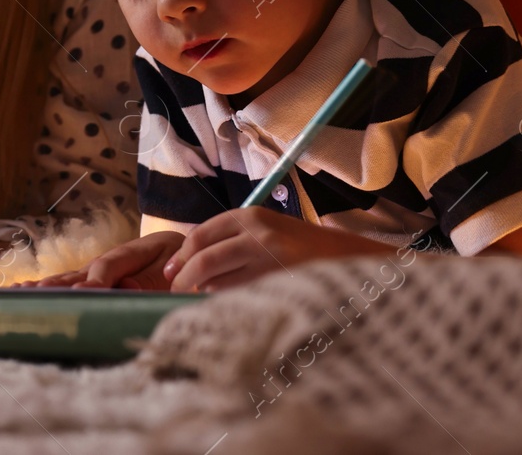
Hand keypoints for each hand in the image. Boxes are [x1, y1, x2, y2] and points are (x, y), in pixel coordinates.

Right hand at [27, 231, 183, 289]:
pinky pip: (65, 285)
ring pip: (65, 280)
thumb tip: (125, 287)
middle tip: (33, 294)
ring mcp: (93, 271)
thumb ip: (148, 279)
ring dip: (42, 287)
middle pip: (76, 274)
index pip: (105, 269)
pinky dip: (44, 290)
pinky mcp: (89, 280)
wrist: (177, 250)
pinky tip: (21, 291)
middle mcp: (103, 263)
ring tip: (17, 293)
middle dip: (55, 285)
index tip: (81, 294)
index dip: (93, 282)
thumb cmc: (173, 261)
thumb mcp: (168, 267)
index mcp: (126, 255)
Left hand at [164, 207, 389, 291]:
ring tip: (199, 300)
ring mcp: (268, 256)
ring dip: (203, 291)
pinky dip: (225, 300)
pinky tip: (224, 306)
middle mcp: (257, 232)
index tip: (170, 271)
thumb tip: (192, 263)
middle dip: (183, 275)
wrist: (350, 258)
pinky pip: (239, 294)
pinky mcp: (278, 280)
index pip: (202, 233)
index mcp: (252, 216)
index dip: (181, 254)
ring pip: (218, 278)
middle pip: (204, 255)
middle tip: (175, 290)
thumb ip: (235, 240)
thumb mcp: (268, 232)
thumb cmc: (303, 250)